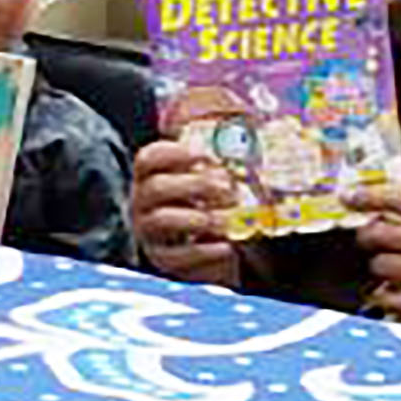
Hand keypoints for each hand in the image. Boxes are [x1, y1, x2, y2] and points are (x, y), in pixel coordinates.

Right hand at [126, 138, 245, 284]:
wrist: (211, 253)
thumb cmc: (212, 209)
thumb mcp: (214, 185)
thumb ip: (224, 168)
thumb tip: (256, 139)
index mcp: (152, 178)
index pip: (148, 159)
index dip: (175, 153)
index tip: (206, 155)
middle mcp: (143, 204)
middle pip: (157, 186)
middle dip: (195, 185)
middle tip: (226, 187)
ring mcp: (149, 233)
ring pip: (164, 219)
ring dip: (201, 217)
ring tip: (230, 219)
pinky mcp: (163, 260)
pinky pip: (179, 255)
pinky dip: (207, 249)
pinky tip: (228, 245)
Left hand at [351, 177, 400, 333]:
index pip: (397, 198)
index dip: (366, 196)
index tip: (349, 197)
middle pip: (380, 233)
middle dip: (369, 235)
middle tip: (372, 236)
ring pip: (382, 265)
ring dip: (381, 264)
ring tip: (394, 263)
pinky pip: (391, 298)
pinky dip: (386, 294)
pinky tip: (394, 289)